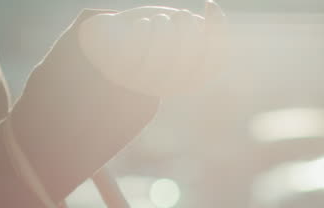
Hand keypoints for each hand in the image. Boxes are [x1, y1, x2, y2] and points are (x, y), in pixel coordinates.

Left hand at [78, 1, 226, 96]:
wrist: (105, 40)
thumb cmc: (146, 32)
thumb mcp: (173, 26)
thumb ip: (194, 26)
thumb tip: (209, 18)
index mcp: (184, 77)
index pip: (213, 62)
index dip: (217, 31)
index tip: (209, 4)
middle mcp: (165, 84)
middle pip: (189, 59)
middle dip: (187, 28)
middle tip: (179, 14)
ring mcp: (142, 80)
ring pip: (163, 57)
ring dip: (164, 29)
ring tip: (157, 19)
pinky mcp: (119, 71)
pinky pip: (137, 51)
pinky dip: (144, 31)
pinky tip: (142, 23)